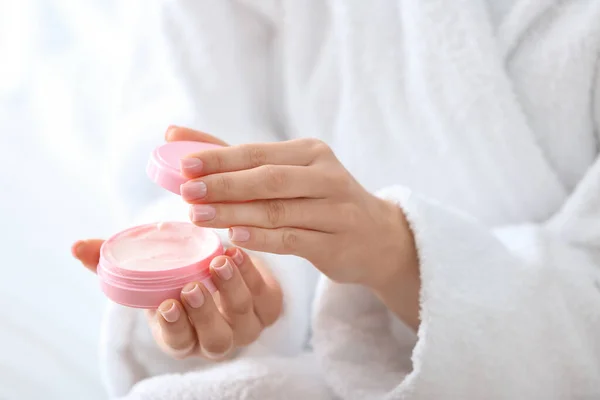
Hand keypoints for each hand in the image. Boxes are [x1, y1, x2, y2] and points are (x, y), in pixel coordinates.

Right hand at [72, 239, 281, 359]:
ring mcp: (247, 323)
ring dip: (231, 290)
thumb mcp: (148, 268)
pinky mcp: (268, 305)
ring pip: (243, 317)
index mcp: (185, 335)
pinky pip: (264, 296)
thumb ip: (114, 262)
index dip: (173, 328)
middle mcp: (217, 337)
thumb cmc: (180, 271)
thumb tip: (77, 247)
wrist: (224, 262)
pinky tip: (239, 253)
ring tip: (219, 262)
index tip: (166, 304)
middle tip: (193, 286)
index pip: (178, 343)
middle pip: (215, 340)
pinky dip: (252, 275)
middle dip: (204, 314)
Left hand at [173, 128, 419, 327]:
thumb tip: (174, 134)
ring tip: (199, 217)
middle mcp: (326, 176)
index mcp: (311, 153)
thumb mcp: (289, 172)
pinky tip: (236, 238)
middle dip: (224, 185)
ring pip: (277, 210)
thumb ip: (234, 156)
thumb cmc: (320, 200)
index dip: (220, 159)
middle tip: (187, 193)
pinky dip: (262, 238)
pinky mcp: (336, 242)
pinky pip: (293, 239)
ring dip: (235, 213)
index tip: (184, 166)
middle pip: (268, 179)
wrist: (377, 236)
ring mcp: (334, 210)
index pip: (257, 153)